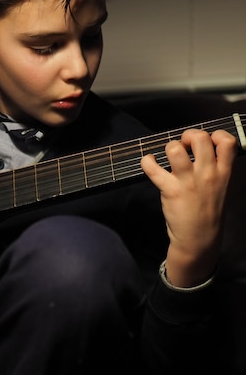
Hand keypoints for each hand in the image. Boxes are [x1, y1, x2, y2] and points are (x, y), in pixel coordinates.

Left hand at [141, 128, 236, 286]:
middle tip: (184, 145)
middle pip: (200, 138)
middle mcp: (208, 174)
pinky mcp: (171, 190)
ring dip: (169, 147)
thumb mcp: (222, 188)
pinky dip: (147, 161)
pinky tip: (149, 162)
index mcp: (224, 173)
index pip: (227, 142)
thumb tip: (204, 149)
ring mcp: (188, 182)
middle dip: (188, 135)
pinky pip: (153, 168)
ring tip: (169, 155)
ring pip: (175, 149)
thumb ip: (217, 169)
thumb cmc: (208, 212)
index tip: (207, 141)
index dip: (215, 135)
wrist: (199, 239)